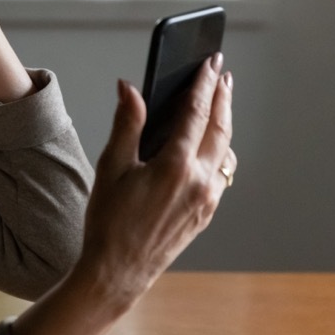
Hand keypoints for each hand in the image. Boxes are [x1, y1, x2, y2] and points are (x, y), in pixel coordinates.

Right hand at [77, 56, 236, 308]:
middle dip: (223, 98)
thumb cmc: (109, 220)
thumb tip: (130, 88)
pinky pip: (221, 174)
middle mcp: (199, 182)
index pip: (196, 113)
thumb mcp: (111, 167)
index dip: (204, 84)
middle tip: (223, 75)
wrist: (118, 271)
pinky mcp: (206, 214)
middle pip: (220, 129)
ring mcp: (207, 200)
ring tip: (221, 105)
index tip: (210, 63)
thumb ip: (126, 124)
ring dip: (224, 124)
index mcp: (175, 166)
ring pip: (225, 152)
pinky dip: (220, 151)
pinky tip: (212, 145)